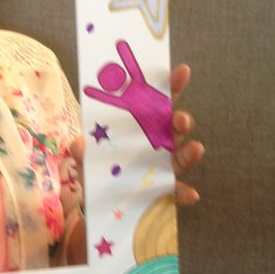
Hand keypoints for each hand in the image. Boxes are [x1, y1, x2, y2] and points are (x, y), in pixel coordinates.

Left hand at [69, 63, 203, 203]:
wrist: (97, 202)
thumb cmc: (97, 169)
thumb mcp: (86, 157)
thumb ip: (82, 150)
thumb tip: (79, 142)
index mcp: (141, 127)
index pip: (159, 102)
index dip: (171, 86)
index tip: (181, 71)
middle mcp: (157, 144)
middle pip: (174, 127)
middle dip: (181, 119)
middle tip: (180, 118)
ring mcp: (163, 167)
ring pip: (181, 156)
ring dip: (189, 152)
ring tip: (195, 148)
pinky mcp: (163, 191)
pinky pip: (177, 191)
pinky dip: (184, 193)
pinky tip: (190, 194)